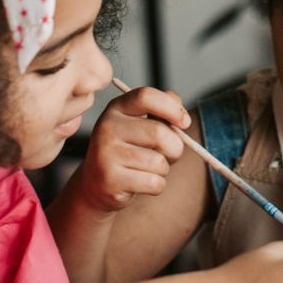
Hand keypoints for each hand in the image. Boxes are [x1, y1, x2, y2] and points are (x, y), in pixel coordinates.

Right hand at [77, 87, 188, 212]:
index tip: (185, 123)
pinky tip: (142, 183)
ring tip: (148, 169)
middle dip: (175, 148)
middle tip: (170, 155)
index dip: (172, 108)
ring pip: (158, 162)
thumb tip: (181, 114)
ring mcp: (106, 153)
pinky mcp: (110, 179)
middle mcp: (107, 127)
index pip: (146, 97)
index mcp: (117, 108)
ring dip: (164, 169)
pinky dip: (157, 185)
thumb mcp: (140, 124)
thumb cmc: (128, 150)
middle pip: (159, 133)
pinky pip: (154, 182)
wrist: (97, 182)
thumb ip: (162, 111)